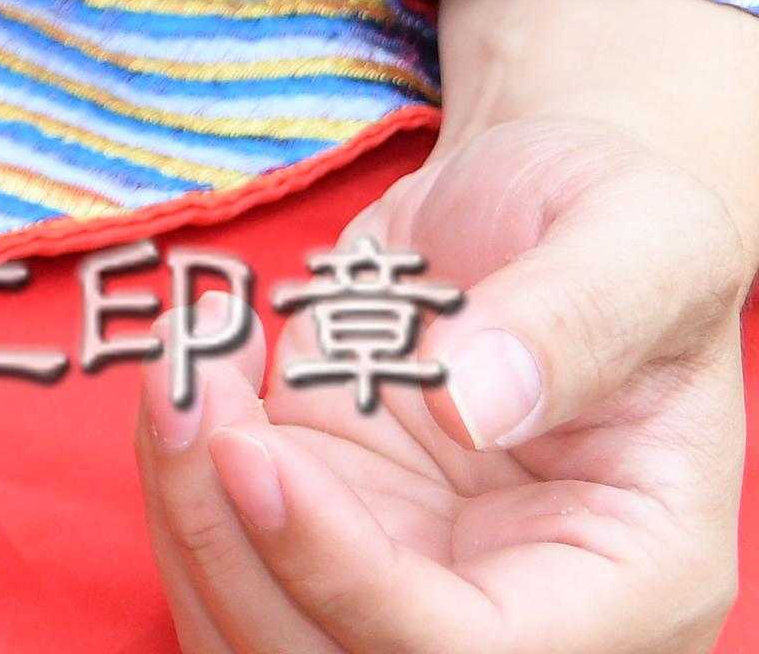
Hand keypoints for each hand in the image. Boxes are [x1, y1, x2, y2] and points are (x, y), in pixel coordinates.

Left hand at [144, 29, 754, 653]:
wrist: (543, 209)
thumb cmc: (621, 223)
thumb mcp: (643, 237)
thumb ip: (576, 319)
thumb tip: (475, 402)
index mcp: (632, 583)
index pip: (471, 651)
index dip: (345, 576)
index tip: (251, 451)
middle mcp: (518, 614)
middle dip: (229, 543)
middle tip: (186, 384)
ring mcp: (408, 578)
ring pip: (255, 629)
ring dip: (183, 507)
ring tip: (187, 353)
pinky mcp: (325, 527)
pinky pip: (222, 556)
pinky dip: (175, 472)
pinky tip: (198, 357)